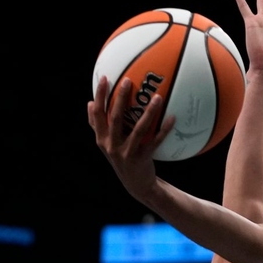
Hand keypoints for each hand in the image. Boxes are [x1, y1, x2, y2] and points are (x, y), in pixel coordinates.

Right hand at [87, 75, 174, 200]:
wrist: (136, 184)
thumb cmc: (123, 157)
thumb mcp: (107, 143)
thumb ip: (98, 125)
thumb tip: (89, 103)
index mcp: (102, 138)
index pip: (98, 114)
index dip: (100, 96)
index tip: (105, 78)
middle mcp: (111, 145)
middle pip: (115, 118)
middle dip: (120, 98)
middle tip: (129, 81)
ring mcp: (126, 152)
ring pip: (138, 129)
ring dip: (148, 112)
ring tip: (157, 97)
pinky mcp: (142, 159)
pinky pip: (155, 141)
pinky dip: (164, 129)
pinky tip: (173, 117)